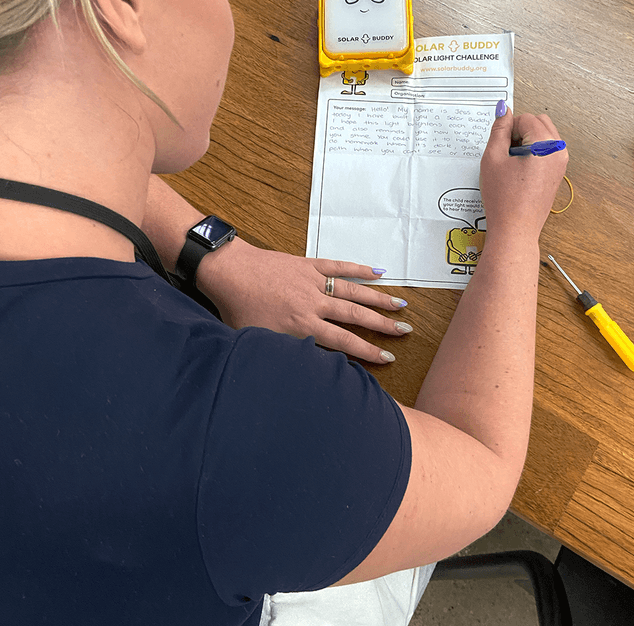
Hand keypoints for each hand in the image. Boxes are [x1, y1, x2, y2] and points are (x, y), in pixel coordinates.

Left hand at [194, 238, 409, 363]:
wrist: (228, 272)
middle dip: (383, 325)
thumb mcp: (256, 341)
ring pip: (352, 291)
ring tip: (401, 305)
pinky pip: (338, 266)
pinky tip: (377, 272)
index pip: (343, 342)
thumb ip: (282, 354)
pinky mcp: (308, 264)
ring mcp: (312, 281)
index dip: (367, 351)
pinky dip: (359, 269)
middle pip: (355, 316)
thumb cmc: (237, 308)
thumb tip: (302, 370)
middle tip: (406, 331)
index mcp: (302, 326)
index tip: (387, 357)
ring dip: (378, 298)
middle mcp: (313, 304)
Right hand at [480, 107, 568, 242]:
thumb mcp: (492, 159)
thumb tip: (503, 111)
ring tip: (510, 164)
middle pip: (538, 122)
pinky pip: (546, 150)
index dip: (508, 129)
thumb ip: (498, 130)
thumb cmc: (504, 200)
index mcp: (546, 145)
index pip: (525, 118)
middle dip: (519, 131)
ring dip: (526, 142)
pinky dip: (532, 153)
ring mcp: (561, 162)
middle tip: (504, 152)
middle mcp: (559, 151)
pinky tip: (517, 172)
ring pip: (543, 135)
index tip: (499, 146)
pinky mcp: (558, 172)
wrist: (515, 229)